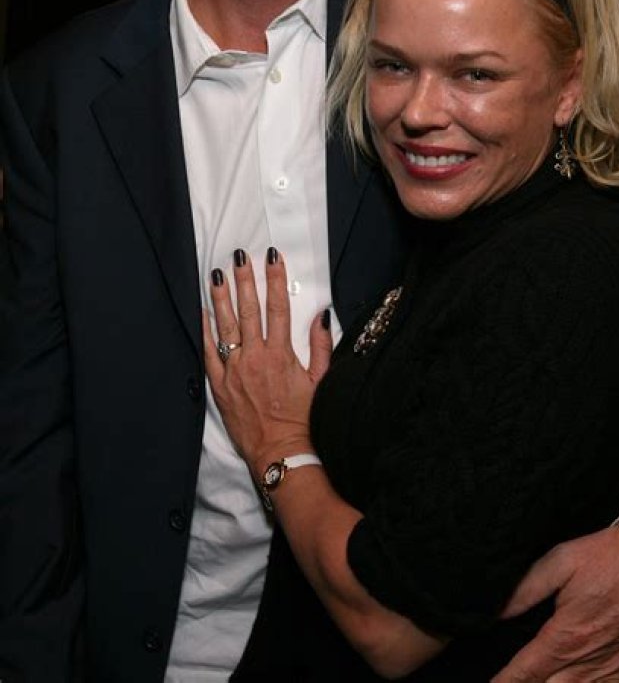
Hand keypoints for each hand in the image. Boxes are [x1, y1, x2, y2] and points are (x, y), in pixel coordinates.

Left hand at [202, 248, 332, 478]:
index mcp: (281, 354)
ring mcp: (234, 371)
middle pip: (249, 309)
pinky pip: (209, 353)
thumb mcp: (321, 382)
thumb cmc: (304, 421)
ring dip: (221, 298)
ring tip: (217, 275)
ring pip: (225, 326)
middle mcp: (255, 358)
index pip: (278, 306)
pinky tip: (203, 312)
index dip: (276, 279)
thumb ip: (321, 346)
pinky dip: (206, 331)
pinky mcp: (220, 386)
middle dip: (245, 280)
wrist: (281, 455)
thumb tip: (321, 315)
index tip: (273, 257)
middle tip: (239, 256)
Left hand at [491, 524, 618, 681]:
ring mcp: (618, 672)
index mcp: (566, 638)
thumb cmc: (614, 557)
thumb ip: (527, 589)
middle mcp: (589, 664)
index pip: (525, 672)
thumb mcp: (563, 559)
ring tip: (549, 679)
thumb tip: (499, 612)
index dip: (505, 680)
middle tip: (521, 678)